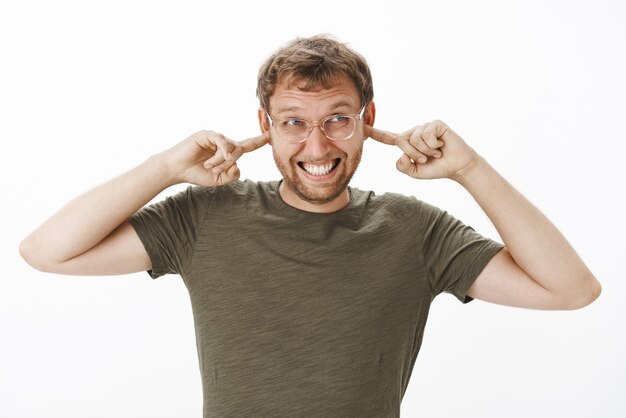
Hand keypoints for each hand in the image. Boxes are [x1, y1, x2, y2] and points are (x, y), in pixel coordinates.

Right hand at [163, 130, 269, 186]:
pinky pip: (222, 141)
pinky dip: (222, 152)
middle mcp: (223, 142)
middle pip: (240, 150)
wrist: (177, 171)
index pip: (248, 145)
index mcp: (227, 152)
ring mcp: (215, 137)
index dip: (260, 140)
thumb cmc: (197, 174)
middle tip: (215, 170)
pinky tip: (218, 158)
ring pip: (231, 148)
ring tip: (209, 166)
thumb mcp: (219, 180)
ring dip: (222, 161)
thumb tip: (238, 165)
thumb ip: (232, 175)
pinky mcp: (207, 134)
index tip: (272, 134)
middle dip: (230, 164)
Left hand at [365, 120, 479, 180]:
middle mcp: (414, 133)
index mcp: (407, 144)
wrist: (457, 167)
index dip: (375, 133)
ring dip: (425, 151)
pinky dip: (433, 145)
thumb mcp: (415, 173)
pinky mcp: (436, 124)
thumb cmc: (436, 168)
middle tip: (426, 159)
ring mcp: (424, 127)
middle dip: (413, 154)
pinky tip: (441, 146)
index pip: (388, 137)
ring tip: (435, 153)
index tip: (362, 126)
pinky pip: (426, 134)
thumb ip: (403, 167)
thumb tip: (401, 154)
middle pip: (401, 140)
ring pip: (414, 139)